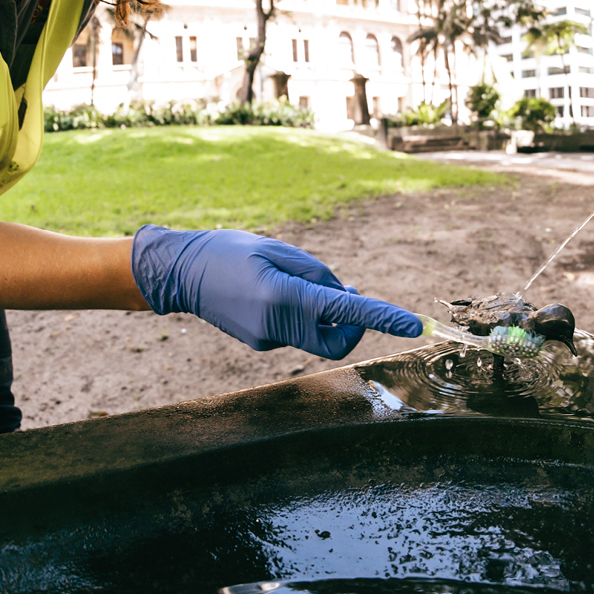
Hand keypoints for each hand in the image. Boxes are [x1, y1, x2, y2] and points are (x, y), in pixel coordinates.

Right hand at [129, 226, 424, 359]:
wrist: (180, 274)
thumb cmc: (229, 252)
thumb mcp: (278, 250)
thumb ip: (317, 273)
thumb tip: (345, 296)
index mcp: (284, 298)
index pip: (346, 312)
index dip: (383, 318)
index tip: (413, 325)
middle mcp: (277, 327)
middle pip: (337, 341)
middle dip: (353, 324)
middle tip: (349, 291)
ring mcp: (267, 340)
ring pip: (316, 335)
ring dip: (323, 313)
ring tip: (296, 280)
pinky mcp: (260, 342)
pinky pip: (296, 332)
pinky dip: (301, 315)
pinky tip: (275, 292)